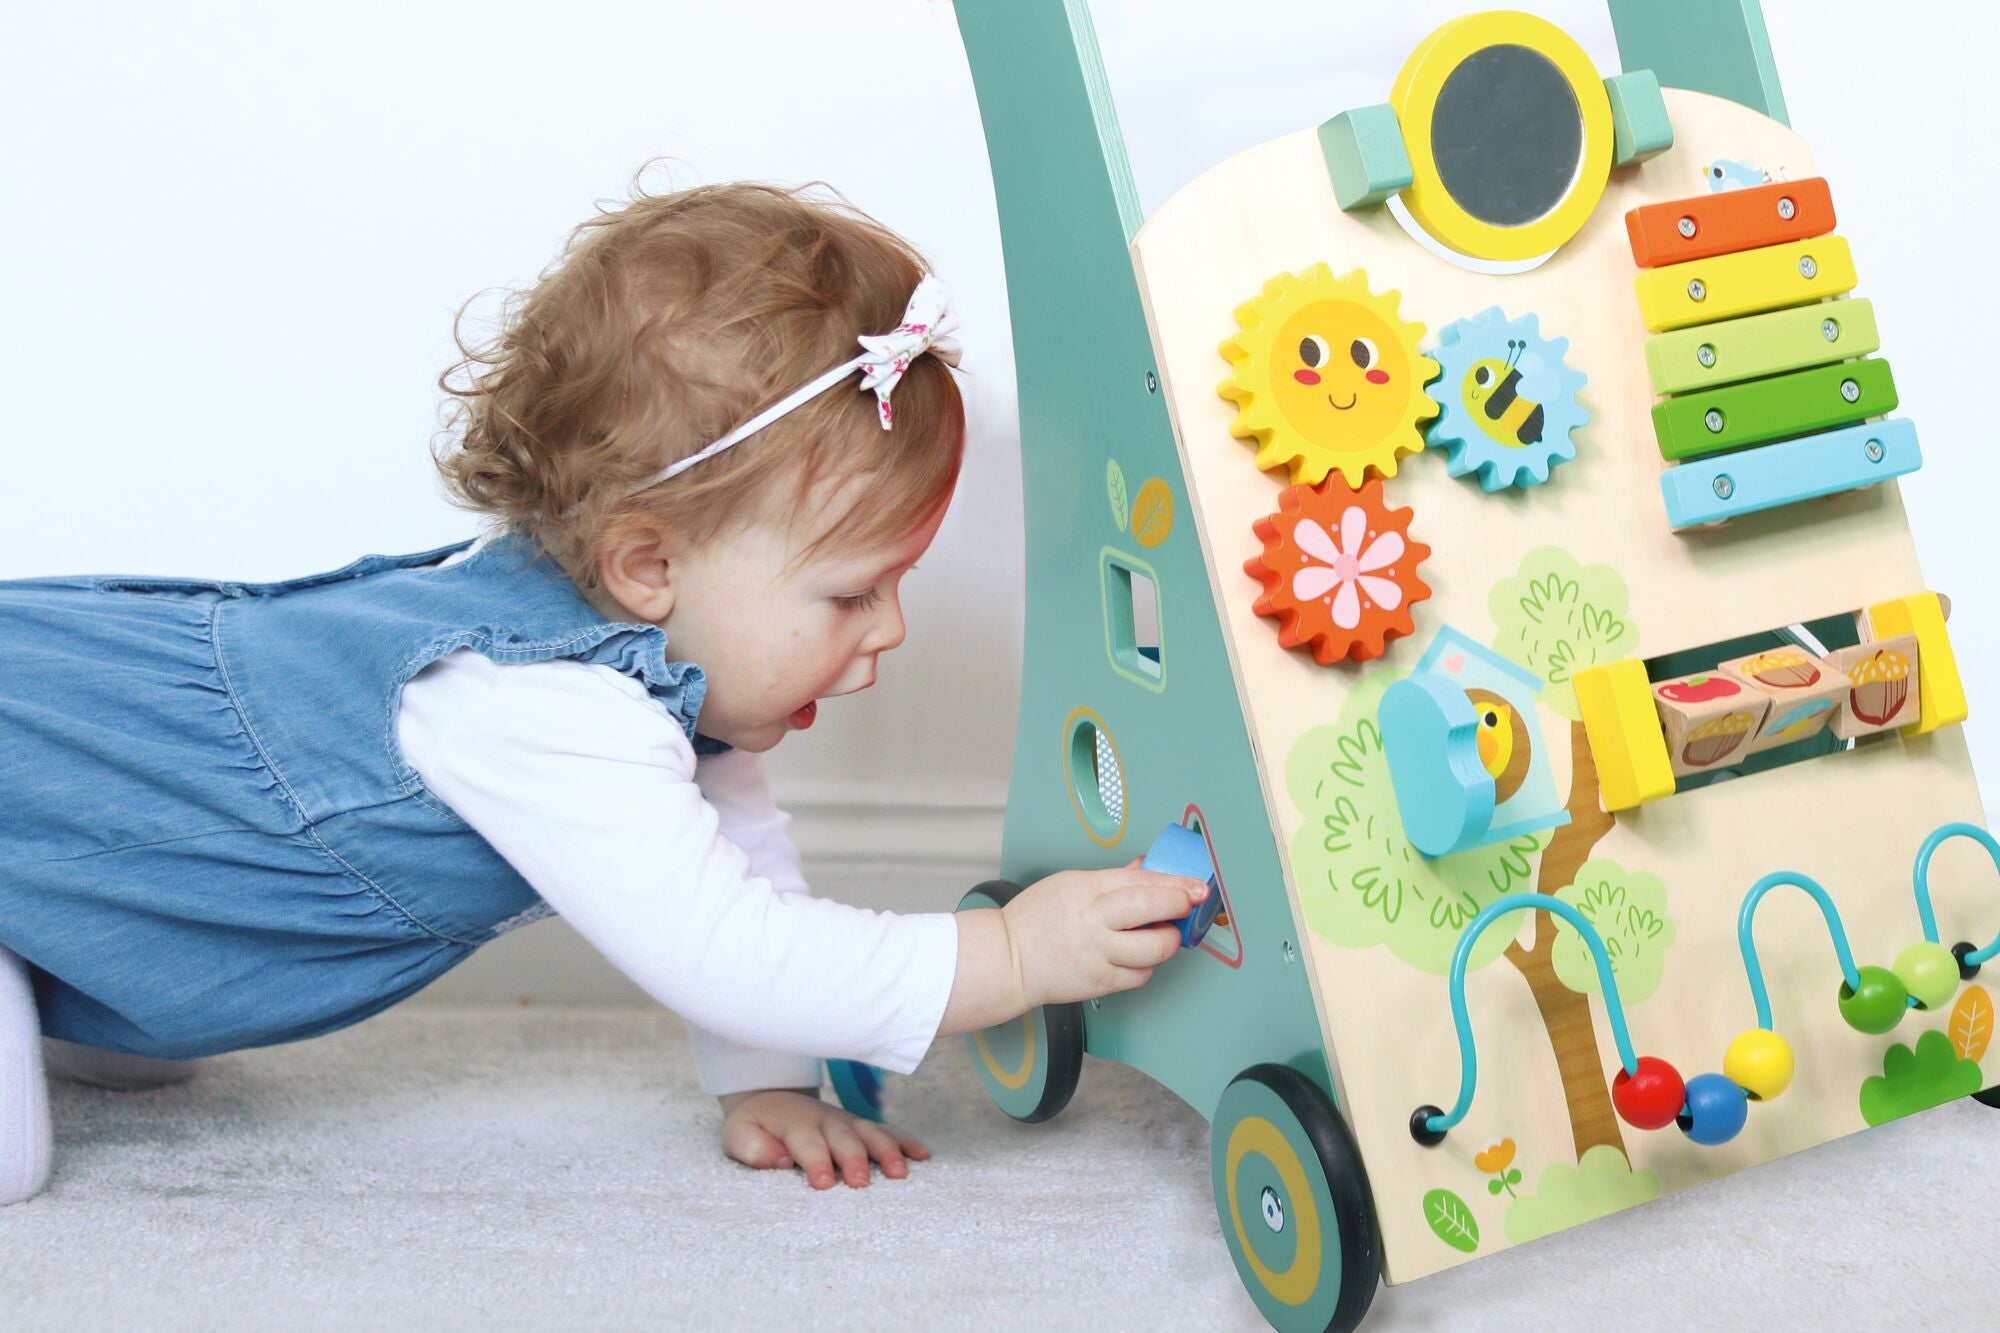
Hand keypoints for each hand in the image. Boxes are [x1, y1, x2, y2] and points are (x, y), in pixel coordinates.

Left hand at [718, 1088, 931, 1189]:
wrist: (772, 1097)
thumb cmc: (755, 1127)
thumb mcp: (739, 1135)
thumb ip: (753, 1148)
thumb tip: (779, 1159)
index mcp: (793, 1123)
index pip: (807, 1142)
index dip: (816, 1162)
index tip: (825, 1183)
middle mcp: (825, 1119)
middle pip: (844, 1138)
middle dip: (854, 1159)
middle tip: (862, 1183)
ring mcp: (846, 1121)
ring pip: (870, 1132)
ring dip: (886, 1151)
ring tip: (900, 1173)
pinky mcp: (860, 1126)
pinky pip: (887, 1131)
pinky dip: (905, 1141)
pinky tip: (923, 1156)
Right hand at [1002, 858, 1206, 1009]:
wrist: (1009, 959)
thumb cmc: (1036, 918)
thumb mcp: (1070, 883)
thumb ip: (1114, 879)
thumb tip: (1148, 869)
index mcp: (1086, 890)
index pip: (1141, 881)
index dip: (1175, 883)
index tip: (1195, 885)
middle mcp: (1095, 923)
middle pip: (1151, 910)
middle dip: (1179, 905)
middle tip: (1189, 904)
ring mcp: (1099, 955)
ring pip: (1153, 950)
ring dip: (1167, 940)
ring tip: (1161, 933)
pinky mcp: (1101, 983)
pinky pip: (1140, 975)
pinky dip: (1146, 965)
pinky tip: (1137, 955)